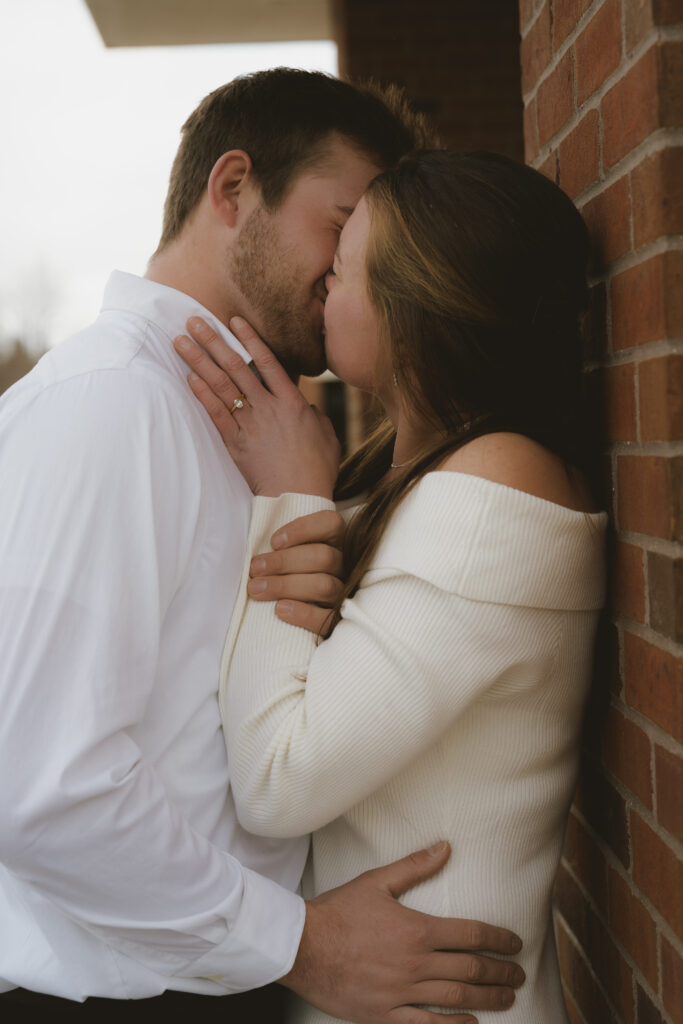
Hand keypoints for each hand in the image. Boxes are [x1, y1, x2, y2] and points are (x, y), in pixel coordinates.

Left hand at [174, 316, 340, 497]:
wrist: (298, 499)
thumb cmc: (317, 470)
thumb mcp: (327, 437)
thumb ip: (316, 417)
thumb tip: (308, 407)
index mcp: (293, 403)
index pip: (268, 361)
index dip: (250, 338)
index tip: (234, 320)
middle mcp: (269, 408)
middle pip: (236, 367)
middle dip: (213, 341)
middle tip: (193, 320)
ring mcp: (250, 424)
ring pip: (221, 385)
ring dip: (199, 361)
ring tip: (180, 341)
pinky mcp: (236, 444)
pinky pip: (216, 413)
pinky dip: (202, 393)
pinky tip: (188, 377)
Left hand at [247, 510, 345, 635]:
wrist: (289, 611)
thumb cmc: (279, 569)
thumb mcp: (278, 544)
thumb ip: (273, 526)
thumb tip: (250, 500)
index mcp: (334, 540)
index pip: (330, 523)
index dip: (303, 529)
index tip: (273, 540)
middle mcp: (343, 564)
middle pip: (323, 557)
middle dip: (284, 562)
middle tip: (254, 569)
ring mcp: (343, 592)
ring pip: (324, 585)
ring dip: (286, 586)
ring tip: (257, 589)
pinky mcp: (336, 621)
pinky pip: (327, 619)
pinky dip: (303, 614)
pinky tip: (280, 609)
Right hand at [279, 843, 523, 1023]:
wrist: (302, 947)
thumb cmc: (338, 912)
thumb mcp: (377, 881)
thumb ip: (415, 866)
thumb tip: (446, 847)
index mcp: (417, 929)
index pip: (471, 935)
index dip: (499, 939)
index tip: (515, 943)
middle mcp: (416, 964)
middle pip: (471, 970)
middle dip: (501, 972)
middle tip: (519, 973)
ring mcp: (402, 993)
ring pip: (457, 1000)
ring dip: (488, 998)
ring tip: (508, 997)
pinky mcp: (386, 1015)